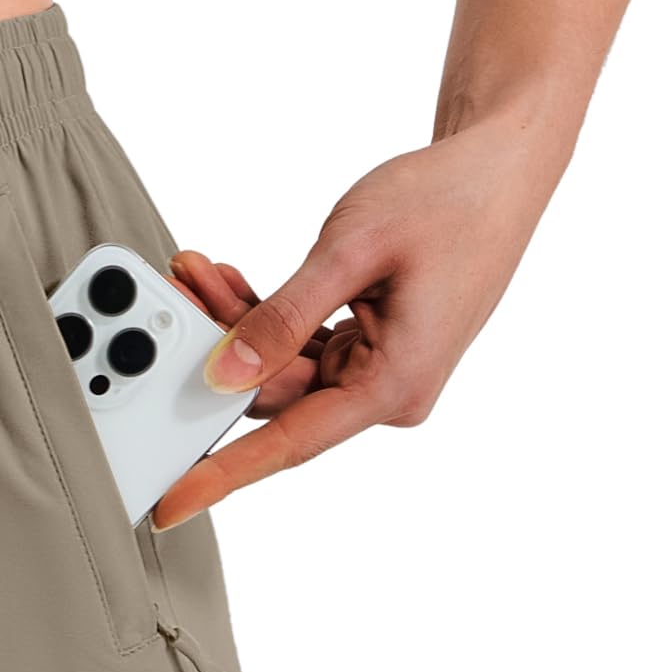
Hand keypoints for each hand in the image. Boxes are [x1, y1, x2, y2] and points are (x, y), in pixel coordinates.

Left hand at [152, 119, 556, 529]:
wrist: (500, 168)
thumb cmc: (449, 202)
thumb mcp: (352, 252)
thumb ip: (282, 318)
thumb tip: (224, 374)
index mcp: (393, 385)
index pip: (289, 443)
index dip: (221, 474)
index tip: (170, 502)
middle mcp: (386, 391)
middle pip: (273, 395)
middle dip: (217, 347)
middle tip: (175, 293)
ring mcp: (376, 372)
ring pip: (278, 368)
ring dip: (234, 323)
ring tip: (198, 275)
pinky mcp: (368, 348)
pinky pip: (297, 346)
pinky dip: (263, 316)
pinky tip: (229, 283)